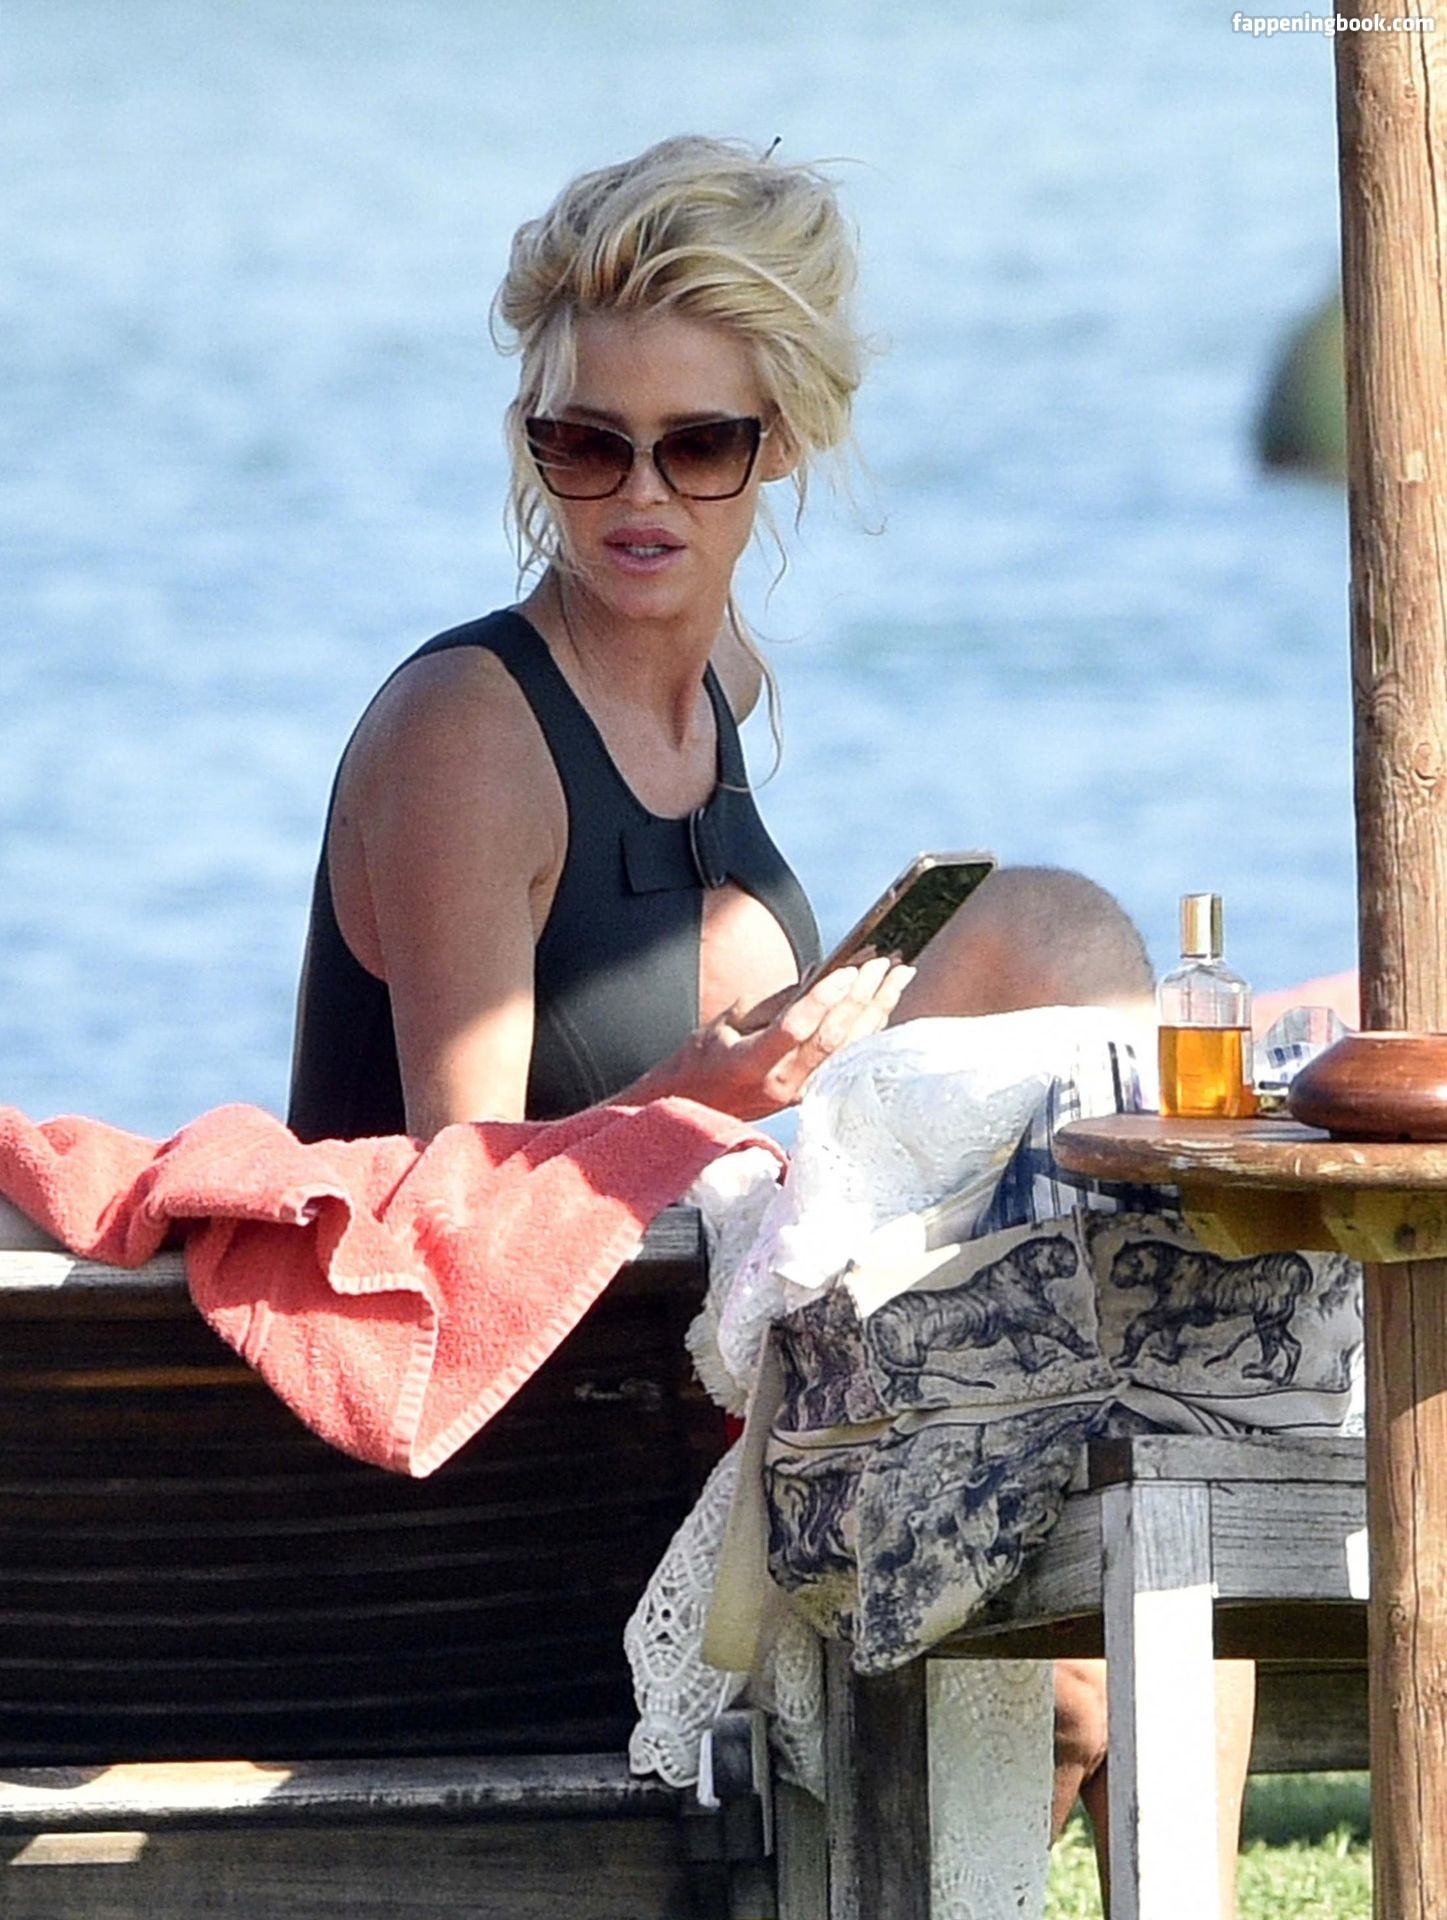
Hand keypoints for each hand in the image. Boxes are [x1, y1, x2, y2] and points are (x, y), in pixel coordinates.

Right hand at [664, 955, 915, 1119]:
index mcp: (751, 1062)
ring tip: (898, 978)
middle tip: (883, 964)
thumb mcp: (727, 1021)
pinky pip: (847, 1060)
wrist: (695, 1109)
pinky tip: (885, 1008)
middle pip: (831, 1038)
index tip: (849, 969)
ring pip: (848, 1049)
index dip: (824, 998)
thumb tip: (817, 975)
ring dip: (877, 1011)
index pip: (796, 1028)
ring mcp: (799, 1094)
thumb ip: (773, 1001)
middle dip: (861, 997)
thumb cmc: (703, 1061)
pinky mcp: (811, 1097)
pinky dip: (869, 1031)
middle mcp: (781, 1083)